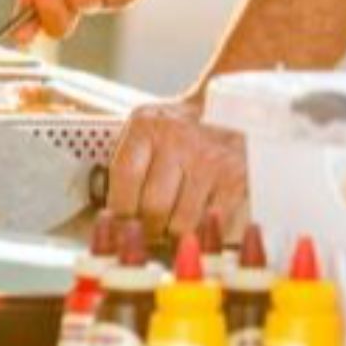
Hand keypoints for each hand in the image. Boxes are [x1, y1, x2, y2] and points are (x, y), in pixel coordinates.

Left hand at [105, 99, 248, 246]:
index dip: (119, 211)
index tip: (119, 225)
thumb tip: (111, 218)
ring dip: (174, 234)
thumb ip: (125, 166)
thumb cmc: (177, 130)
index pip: (124, 178)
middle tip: (149, 231)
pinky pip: (209, 223)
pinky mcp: (235, 178)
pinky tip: (196, 222)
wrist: (228, 111)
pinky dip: (201, 231)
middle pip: (152, 207)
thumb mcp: (145, 132)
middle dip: (148, 229)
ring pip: (181, 223)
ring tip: (172, 227)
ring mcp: (208, 159)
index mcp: (146, 126)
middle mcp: (177, 139)